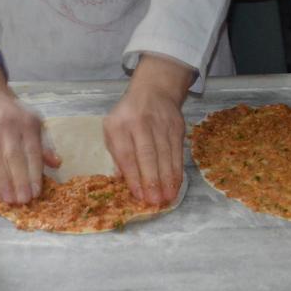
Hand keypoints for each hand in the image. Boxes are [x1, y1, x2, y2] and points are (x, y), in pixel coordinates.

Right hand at [0, 62, 59, 203]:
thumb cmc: (12, 113)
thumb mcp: (32, 121)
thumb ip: (43, 144)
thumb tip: (57, 163)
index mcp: (26, 122)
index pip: (32, 150)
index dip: (34, 172)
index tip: (37, 192)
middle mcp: (7, 126)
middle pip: (14, 157)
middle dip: (19, 180)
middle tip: (24, 201)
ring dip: (3, 183)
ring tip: (10, 200)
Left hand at [104, 53, 194, 205]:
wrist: (154, 89)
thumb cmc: (128, 115)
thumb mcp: (113, 128)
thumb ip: (116, 153)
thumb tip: (122, 180)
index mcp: (119, 124)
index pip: (126, 153)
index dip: (133, 176)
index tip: (138, 196)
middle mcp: (140, 122)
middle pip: (148, 154)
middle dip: (152, 180)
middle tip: (155, 201)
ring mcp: (161, 123)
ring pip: (165, 154)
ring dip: (167, 179)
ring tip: (167, 198)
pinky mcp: (177, 126)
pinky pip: (177, 152)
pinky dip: (177, 170)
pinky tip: (176, 185)